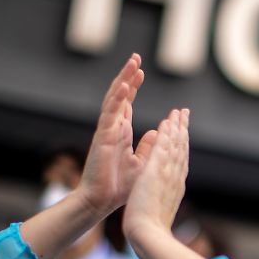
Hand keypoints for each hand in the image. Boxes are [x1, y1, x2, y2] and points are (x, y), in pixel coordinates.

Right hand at [76, 53, 148, 215]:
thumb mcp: (141, 163)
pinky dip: (117, 99)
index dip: (132, 86)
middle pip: (119, 96)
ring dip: (123, 80)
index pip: (126, 103)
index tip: (141, 71)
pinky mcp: (103, 138)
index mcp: (121, 133)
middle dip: (127, 76)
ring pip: (113, 100)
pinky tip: (124, 86)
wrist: (101, 202)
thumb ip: (147, 147)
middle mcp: (113, 128)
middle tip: (135, 57)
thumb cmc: (119, 187)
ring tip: (132, 63)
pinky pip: (110, 114)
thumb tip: (157, 132)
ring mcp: (107, 131)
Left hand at [122, 108, 189, 241]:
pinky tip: (166, 122)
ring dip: (177, 128)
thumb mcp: (160, 211)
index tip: (182, 132)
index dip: (181, 145)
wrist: (149, 236)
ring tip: (178, 112)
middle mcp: (175, 178)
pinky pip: (163, 148)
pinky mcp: (157, 173)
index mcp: (174, 187)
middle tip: (184, 114)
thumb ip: (163, 201)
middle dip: (183, 131)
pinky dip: (166, 134)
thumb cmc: (151, 229)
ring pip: (175, 146)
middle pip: (181, 150)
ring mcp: (168, 175)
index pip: (179, 161)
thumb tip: (165, 200)